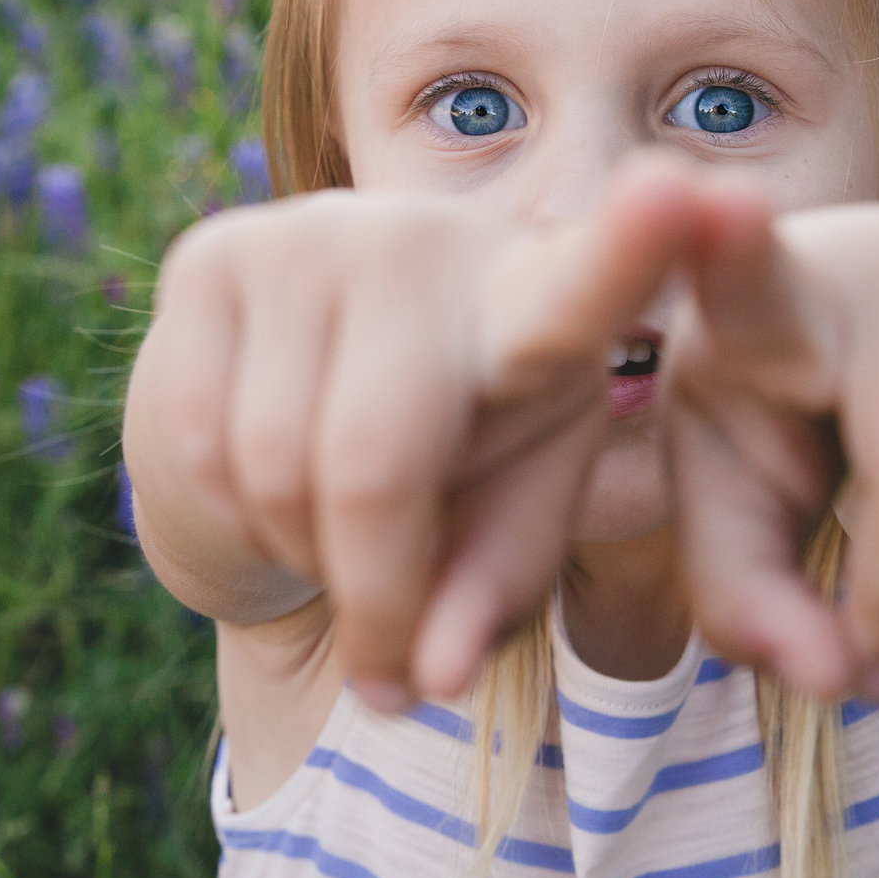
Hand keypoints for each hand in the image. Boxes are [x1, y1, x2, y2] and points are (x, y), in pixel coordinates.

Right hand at [123, 156, 705, 709]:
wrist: (298, 405)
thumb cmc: (446, 477)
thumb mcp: (500, 536)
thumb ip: (488, 599)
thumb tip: (432, 675)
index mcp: (542, 303)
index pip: (590, 282)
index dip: (633, 243)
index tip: (678, 195)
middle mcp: (431, 240)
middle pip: (375, 460)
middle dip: (373, 599)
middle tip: (388, 681)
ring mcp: (314, 233)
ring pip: (277, 468)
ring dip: (301, 557)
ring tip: (334, 546)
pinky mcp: (212, 253)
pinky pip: (201, 443)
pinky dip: (235, 517)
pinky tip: (267, 497)